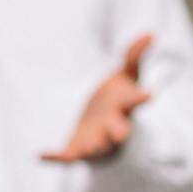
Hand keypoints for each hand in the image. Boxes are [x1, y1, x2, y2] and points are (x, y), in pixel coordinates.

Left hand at [42, 34, 153, 162]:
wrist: (104, 131)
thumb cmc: (117, 100)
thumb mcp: (127, 77)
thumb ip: (135, 57)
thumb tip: (150, 33)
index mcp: (123, 109)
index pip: (134, 102)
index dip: (141, 98)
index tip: (151, 95)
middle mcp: (111, 127)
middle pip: (117, 133)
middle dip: (117, 133)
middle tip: (118, 134)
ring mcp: (95, 142)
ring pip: (95, 149)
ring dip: (91, 148)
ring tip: (88, 148)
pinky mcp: (77, 151)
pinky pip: (67, 157)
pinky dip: (55, 158)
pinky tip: (40, 154)